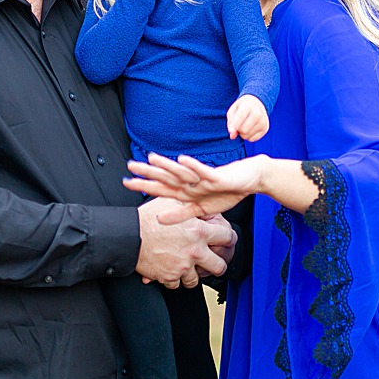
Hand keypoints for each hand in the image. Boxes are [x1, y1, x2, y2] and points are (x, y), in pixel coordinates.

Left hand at [125, 153, 264, 217]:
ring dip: (166, 165)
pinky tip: (181, 160)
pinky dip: (192, 166)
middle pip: (166, 176)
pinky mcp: (216, 176)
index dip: (144, 185)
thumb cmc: (227, 192)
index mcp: (186, 190)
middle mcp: (191, 182)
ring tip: (151, 159)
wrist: (251, 179)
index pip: (161, 188)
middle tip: (130, 166)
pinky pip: (202, 171)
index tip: (127, 182)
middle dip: (148, 172)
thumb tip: (159, 219)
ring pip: (181, 171)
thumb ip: (181, 214)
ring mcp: (202, 178)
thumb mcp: (201, 209)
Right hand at [135, 197, 232, 288]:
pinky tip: (171, 270)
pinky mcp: (168, 277)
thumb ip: (191, 204)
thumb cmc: (148, 217)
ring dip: (193, 273)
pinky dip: (175, 279)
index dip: (229, 238)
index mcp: (199, 232)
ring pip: (197, 280)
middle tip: (213, 260)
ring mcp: (182, 267)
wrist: (128, 235)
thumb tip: (202, 202)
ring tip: (188, 265)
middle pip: (219, 266)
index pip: (228, 238)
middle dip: (218, 264)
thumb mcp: (174, 201)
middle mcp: (194, 251)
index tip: (226, 240)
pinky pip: (177, 284)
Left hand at [226, 94, 268, 140]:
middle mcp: (258, 114)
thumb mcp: (233, 110)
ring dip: (242, 133)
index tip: (230, 131)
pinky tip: (250, 129)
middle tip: (239, 124)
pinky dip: (248, 136)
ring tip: (245, 125)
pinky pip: (252, 139)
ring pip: (247, 136)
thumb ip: (230, 123)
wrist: (257, 104)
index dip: (234, 125)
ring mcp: (263, 122)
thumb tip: (232, 136)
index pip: (240, 117)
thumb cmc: (242, 108)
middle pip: (243, 129)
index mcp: (248, 106)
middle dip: (238, 129)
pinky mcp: (265, 129)